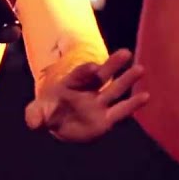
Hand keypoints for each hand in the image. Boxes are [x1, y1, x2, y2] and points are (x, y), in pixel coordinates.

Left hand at [25, 48, 148, 141]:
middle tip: (125, 53)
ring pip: (114, 90)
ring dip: (126, 80)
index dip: (86, 70)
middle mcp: (87, 91)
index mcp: (70, 84)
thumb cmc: (48, 114)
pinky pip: (120, 111)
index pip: (79, 75)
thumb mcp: (37, 115)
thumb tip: (33, 123)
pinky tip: (146, 96)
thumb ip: (35, 116)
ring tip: (140, 69)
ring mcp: (98, 104)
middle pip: (101, 76)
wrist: (58, 126)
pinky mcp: (106, 119)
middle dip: (112, 65)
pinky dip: (133, 104)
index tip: (94, 67)